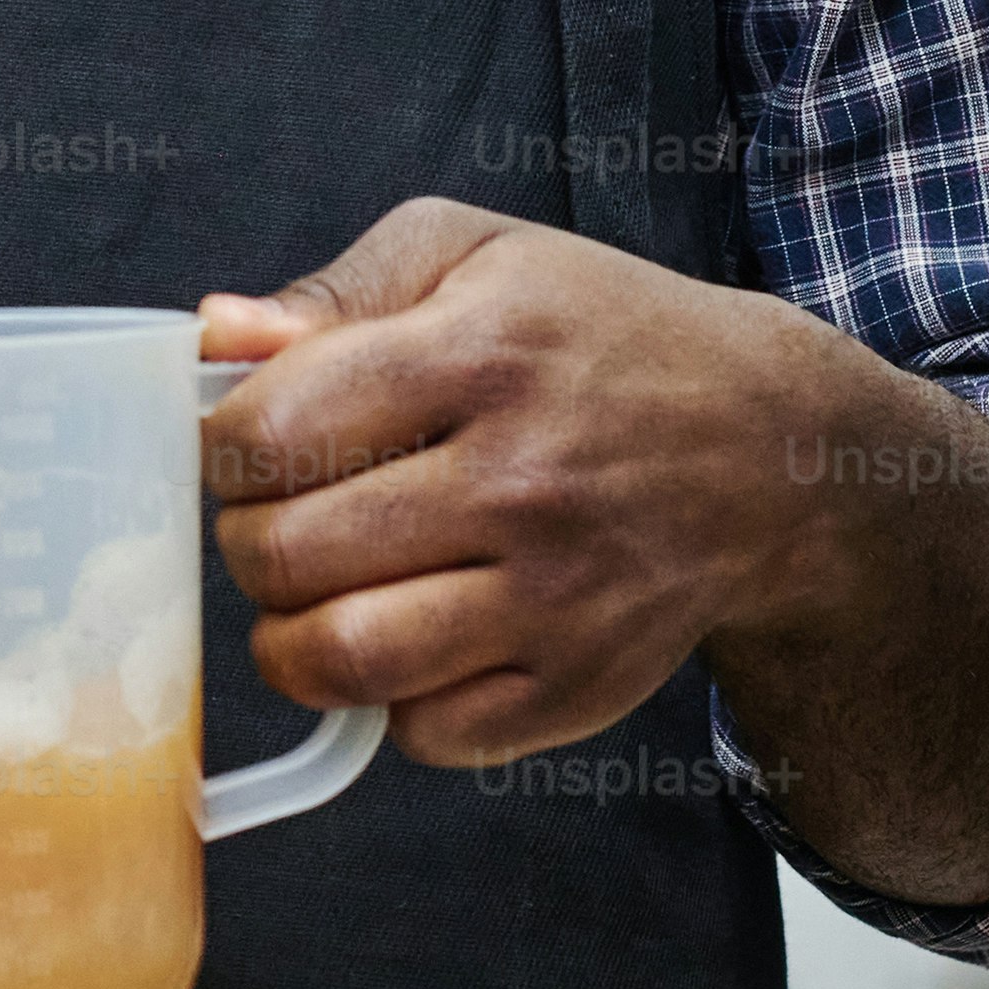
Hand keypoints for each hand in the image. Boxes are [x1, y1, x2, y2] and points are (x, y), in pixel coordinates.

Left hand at [195, 198, 868, 770]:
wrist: (772, 454)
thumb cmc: (599, 338)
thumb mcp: (477, 256)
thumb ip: (335, 291)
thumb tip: (216, 337)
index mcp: (484, 353)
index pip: (276, 429)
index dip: (224, 445)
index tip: (246, 446)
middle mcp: (524, 480)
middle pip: (288, 555)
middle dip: (249, 541)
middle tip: (279, 520)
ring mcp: (557, 597)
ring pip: (343, 660)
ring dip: (290, 638)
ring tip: (314, 595)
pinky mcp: (580, 686)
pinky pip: (424, 732)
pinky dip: (389, 698)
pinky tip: (413, 634)